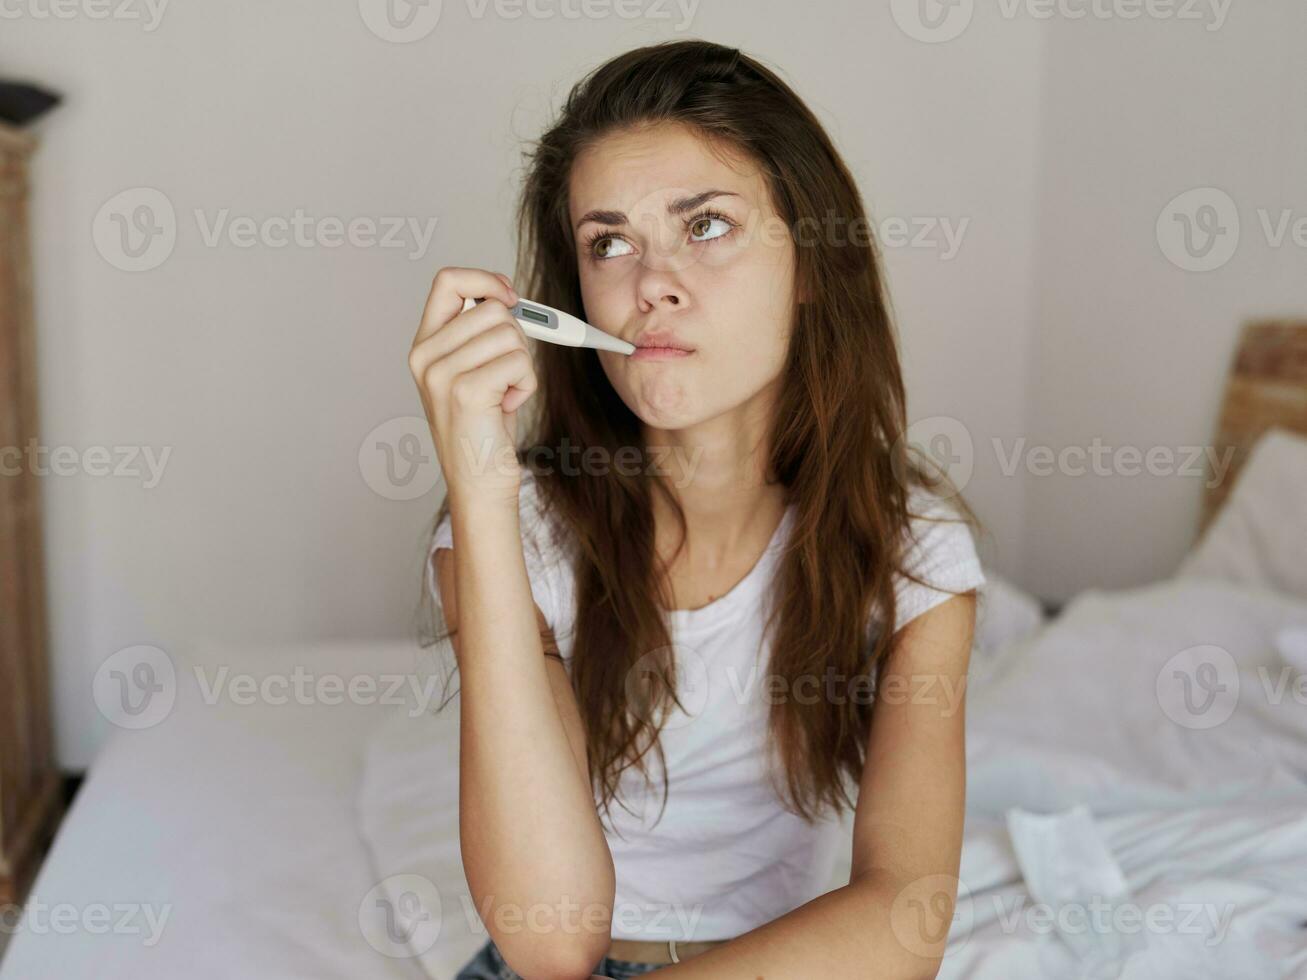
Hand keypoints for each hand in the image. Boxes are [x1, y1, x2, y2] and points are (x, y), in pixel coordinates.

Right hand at [408, 266, 536, 506]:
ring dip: (522, 365)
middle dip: (516, 337)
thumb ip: (479, 333)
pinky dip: (526, 384)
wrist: (479, 485)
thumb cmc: (483, 430)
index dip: (485, 279)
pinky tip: (507, 407)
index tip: (509, 296)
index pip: (448, 281)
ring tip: (504, 395)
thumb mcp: (473, 371)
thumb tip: (506, 296)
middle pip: (492, 308)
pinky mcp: (466, 391)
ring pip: (510, 334)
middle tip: (507, 374)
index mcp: (424, 346)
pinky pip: (520, 361)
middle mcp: (425, 356)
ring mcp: (441, 374)